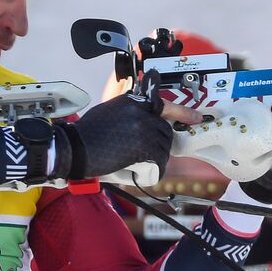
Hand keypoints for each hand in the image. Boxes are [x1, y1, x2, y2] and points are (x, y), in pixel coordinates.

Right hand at [54, 88, 172, 180]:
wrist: (75, 148)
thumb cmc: (87, 132)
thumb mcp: (110, 110)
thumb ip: (129, 110)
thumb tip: (143, 118)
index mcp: (133, 99)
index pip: (163, 104)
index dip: (182, 112)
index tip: (196, 118)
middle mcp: (142, 111)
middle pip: (165, 129)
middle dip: (158, 142)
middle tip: (142, 152)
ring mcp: (144, 128)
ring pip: (164, 146)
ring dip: (156, 157)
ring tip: (137, 161)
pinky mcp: (144, 146)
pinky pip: (160, 160)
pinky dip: (155, 169)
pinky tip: (142, 171)